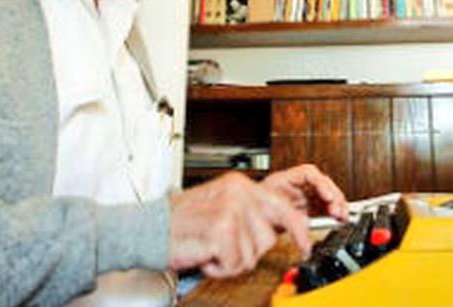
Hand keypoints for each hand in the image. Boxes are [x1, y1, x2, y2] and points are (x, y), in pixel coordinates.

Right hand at [168, 172, 310, 277]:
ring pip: (252, 254)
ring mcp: (231, 210)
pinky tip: (205, 254)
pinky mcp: (221, 230)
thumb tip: (277, 228)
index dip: (299, 230)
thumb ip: (248, 212)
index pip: (283, 206)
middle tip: (227, 251)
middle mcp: (238, 193)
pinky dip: (219, 267)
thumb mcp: (220, 205)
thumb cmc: (180, 223)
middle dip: (251, 251)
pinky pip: (235, 263)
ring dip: (232, 260)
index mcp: (239, 185)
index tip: (305, 245)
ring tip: (211, 248)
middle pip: (269, 236)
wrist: (147, 229)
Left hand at [261, 164, 347, 221]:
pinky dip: (332, 212)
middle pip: (322, 183)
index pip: (308, 173)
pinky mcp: (306, 207)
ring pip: (326, 195)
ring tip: (342, 216)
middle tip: (338, 210)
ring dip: (337, 204)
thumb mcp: (269, 210)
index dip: (321, 183)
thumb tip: (304, 225)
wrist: (249, 220)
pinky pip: (323, 206)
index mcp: (285, 179)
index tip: (327, 196)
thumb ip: (287, 216)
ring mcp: (302, 195)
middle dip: (333, 196)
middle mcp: (296, 186)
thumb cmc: (254, 209)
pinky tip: (338, 218)